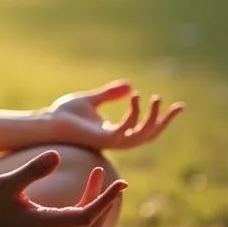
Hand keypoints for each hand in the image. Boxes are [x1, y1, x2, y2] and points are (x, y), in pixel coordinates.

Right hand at [0, 150, 126, 226]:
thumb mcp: (8, 182)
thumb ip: (32, 170)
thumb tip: (57, 154)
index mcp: (45, 225)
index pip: (87, 216)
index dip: (107, 200)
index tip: (121, 183)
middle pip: (90, 226)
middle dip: (105, 202)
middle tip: (115, 179)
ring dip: (95, 206)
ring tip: (95, 178)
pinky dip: (84, 210)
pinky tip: (80, 192)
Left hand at [46, 80, 183, 150]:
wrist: (49, 121)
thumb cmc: (65, 114)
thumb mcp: (92, 100)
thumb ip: (110, 94)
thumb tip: (130, 84)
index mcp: (115, 132)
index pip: (144, 128)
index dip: (160, 118)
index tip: (176, 105)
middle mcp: (116, 139)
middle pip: (149, 135)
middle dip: (164, 122)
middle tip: (178, 106)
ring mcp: (111, 141)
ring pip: (142, 135)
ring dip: (152, 118)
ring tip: (156, 98)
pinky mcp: (104, 140)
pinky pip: (126, 130)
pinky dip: (133, 114)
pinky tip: (134, 97)